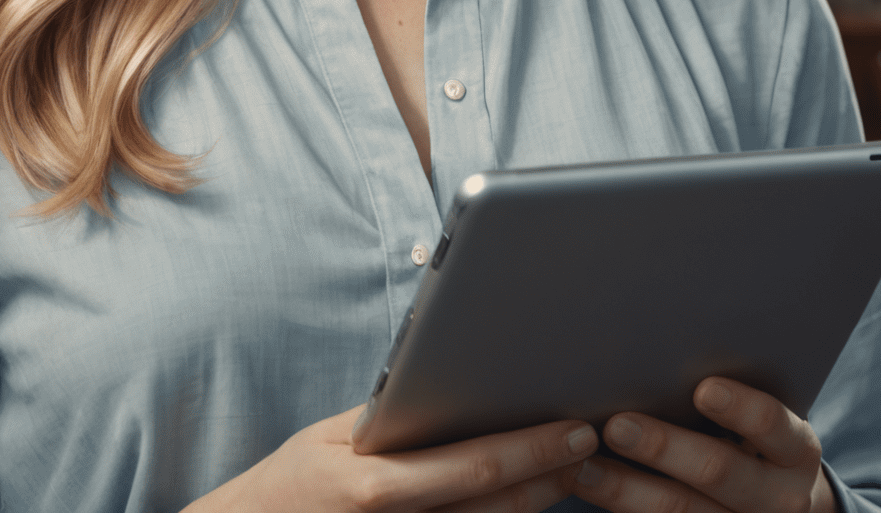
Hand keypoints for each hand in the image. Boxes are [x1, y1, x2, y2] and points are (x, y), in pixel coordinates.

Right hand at [189, 404, 596, 511]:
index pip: (475, 467)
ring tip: (572, 471)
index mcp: (377, 484)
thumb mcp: (327, 439)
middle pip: (497, 507)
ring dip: (537, 504)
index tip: (575, 428)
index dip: (533, 449)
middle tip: (593, 443)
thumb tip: (440, 380)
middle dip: (551, 475)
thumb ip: (386, 415)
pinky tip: (527, 502)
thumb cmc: (286, 487)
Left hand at [566, 377, 835, 512]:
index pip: (771, 425)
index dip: (740, 408)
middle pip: (718, 472)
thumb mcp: (765, 419)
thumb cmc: (759, 438)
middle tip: (617, 424)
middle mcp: (779, 497)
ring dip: (624, 488)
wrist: (782, 504)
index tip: (702, 388)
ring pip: (680, 511)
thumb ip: (729, 389)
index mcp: (795, 450)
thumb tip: (666, 337)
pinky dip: (621, 505)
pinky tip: (586, 483)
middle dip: (663, 448)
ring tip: (581, 464)